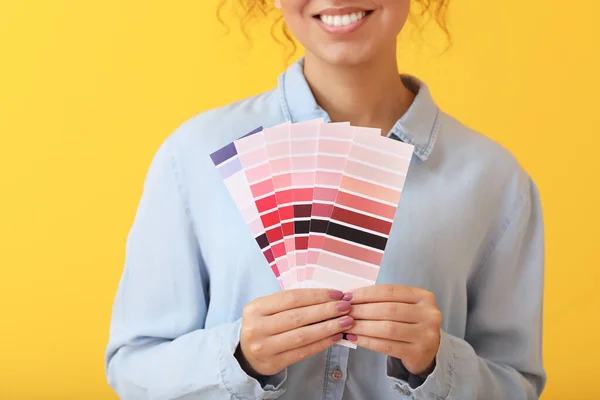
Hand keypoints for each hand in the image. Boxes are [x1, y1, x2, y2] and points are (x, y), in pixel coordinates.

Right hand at [237, 289, 354, 375]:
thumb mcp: (268, 309)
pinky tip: (335, 337)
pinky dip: (321, 343)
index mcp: (256, 308)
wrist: (246, 354)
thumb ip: (291, 303)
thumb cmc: (264, 325)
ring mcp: (264, 347)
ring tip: (346, 322)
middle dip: (325, 310)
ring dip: (327, 327)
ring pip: (302, 335)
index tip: (337, 294)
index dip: (316, 295)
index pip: (291, 298)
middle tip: (346, 306)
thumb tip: (328, 297)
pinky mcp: (273, 363)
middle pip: (298, 316)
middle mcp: (257, 327)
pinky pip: (302, 352)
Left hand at [345, 284, 441, 374]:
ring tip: (346, 325)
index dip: (366, 293)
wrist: (427, 351)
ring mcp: (426, 335)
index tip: (347, 296)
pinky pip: (387, 346)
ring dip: (362, 326)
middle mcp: (429, 314)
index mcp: (424, 297)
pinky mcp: (418, 352)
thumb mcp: (404, 306)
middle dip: (362, 310)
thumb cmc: (409, 323)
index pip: (390, 291)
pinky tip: (355, 338)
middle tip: (344, 312)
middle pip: (388, 309)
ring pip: (387, 328)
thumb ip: (383, 300)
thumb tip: (350, 298)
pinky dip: (368, 341)